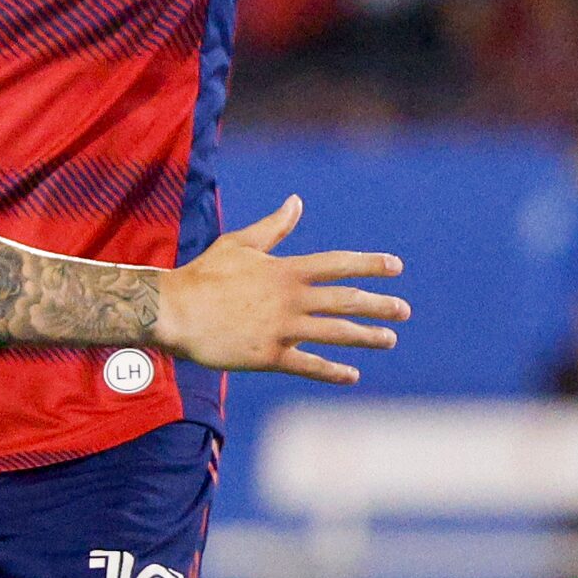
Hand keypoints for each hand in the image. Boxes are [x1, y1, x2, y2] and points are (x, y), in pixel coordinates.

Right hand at [152, 195, 407, 384]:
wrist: (173, 311)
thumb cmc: (204, 275)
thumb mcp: (240, 244)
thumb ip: (274, 227)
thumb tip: (296, 202)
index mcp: (285, 270)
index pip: (338, 264)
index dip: (369, 265)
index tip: (395, 267)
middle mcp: (290, 299)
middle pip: (346, 301)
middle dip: (380, 305)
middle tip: (403, 310)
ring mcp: (281, 329)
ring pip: (336, 333)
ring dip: (367, 337)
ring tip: (389, 339)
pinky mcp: (269, 356)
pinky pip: (310, 366)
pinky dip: (334, 371)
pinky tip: (352, 375)